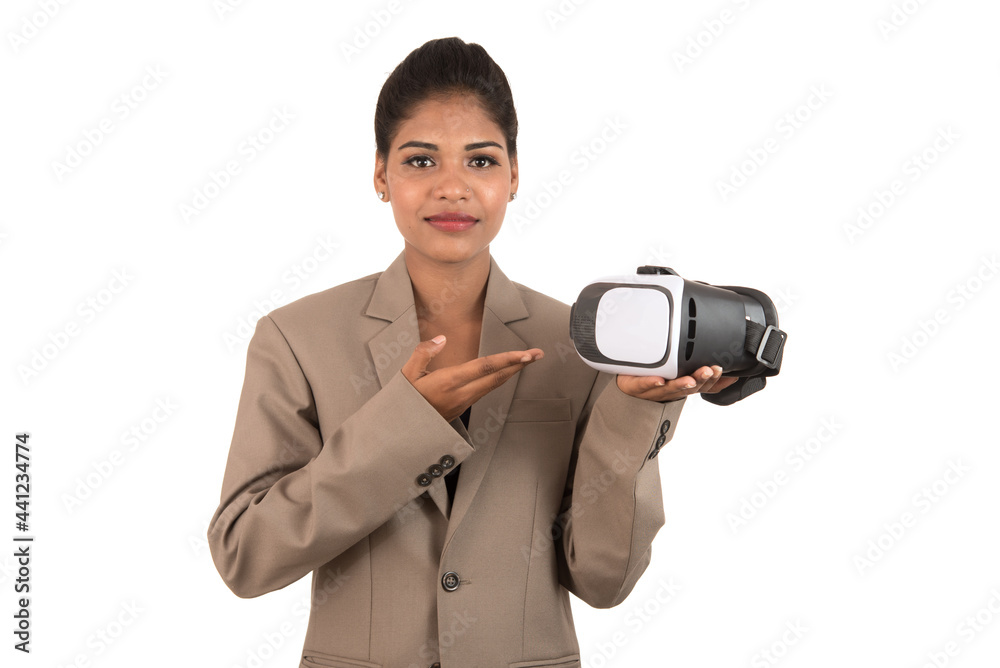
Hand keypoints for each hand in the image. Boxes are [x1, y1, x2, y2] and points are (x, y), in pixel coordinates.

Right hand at [401, 336, 543, 421]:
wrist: (401, 433)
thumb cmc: (403, 402)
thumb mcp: (406, 375)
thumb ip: (423, 353)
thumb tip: (441, 339)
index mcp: (449, 382)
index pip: (485, 367)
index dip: (507, 359)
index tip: (526, 354)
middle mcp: (461, 393)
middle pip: (496, 377)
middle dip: (519, 365)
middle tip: (538, 354)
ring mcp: (463, 402)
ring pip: (493, 385)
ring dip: (512, 372)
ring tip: (527, 361)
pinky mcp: (462, 407)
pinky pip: (486, 391)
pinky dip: (499, 379)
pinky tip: (505, 373)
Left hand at [616, 365, 738, 402]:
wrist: (626, 386)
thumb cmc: (656, 380)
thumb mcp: (681, 374)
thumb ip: (702, 374)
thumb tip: (731, 372)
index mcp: (682, 387)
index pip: (701, 386)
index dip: (712, 379)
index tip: (719, 369)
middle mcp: (671, 391)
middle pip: (688, 388)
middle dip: (700, 379)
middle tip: (709, 370)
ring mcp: (654, 390)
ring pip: (670, 389)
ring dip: (681, 384)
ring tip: (690, 379)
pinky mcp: (636, 387)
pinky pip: (644, 385)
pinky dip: (651, 382)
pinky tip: (659, 379)